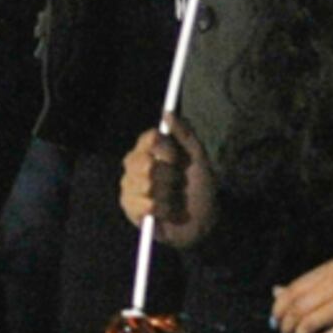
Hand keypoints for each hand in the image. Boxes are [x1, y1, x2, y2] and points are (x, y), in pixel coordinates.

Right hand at [118, 120, 218, 246]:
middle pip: (146, 163)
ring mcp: (129, 187)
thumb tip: (167, 112)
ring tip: (174, 199)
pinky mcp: (130, 209)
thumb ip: (185, 134)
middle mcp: (134, 165)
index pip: (149, 139)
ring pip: (147, 185)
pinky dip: (165, 210)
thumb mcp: (198, 158)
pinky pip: (147, 205)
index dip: (166, 149)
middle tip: (178, 183)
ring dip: (169, 195)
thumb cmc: (200, 187)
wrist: (203, 221)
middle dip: (169, 176)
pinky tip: (168, 212)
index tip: (177, 159)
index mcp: (149, 149)